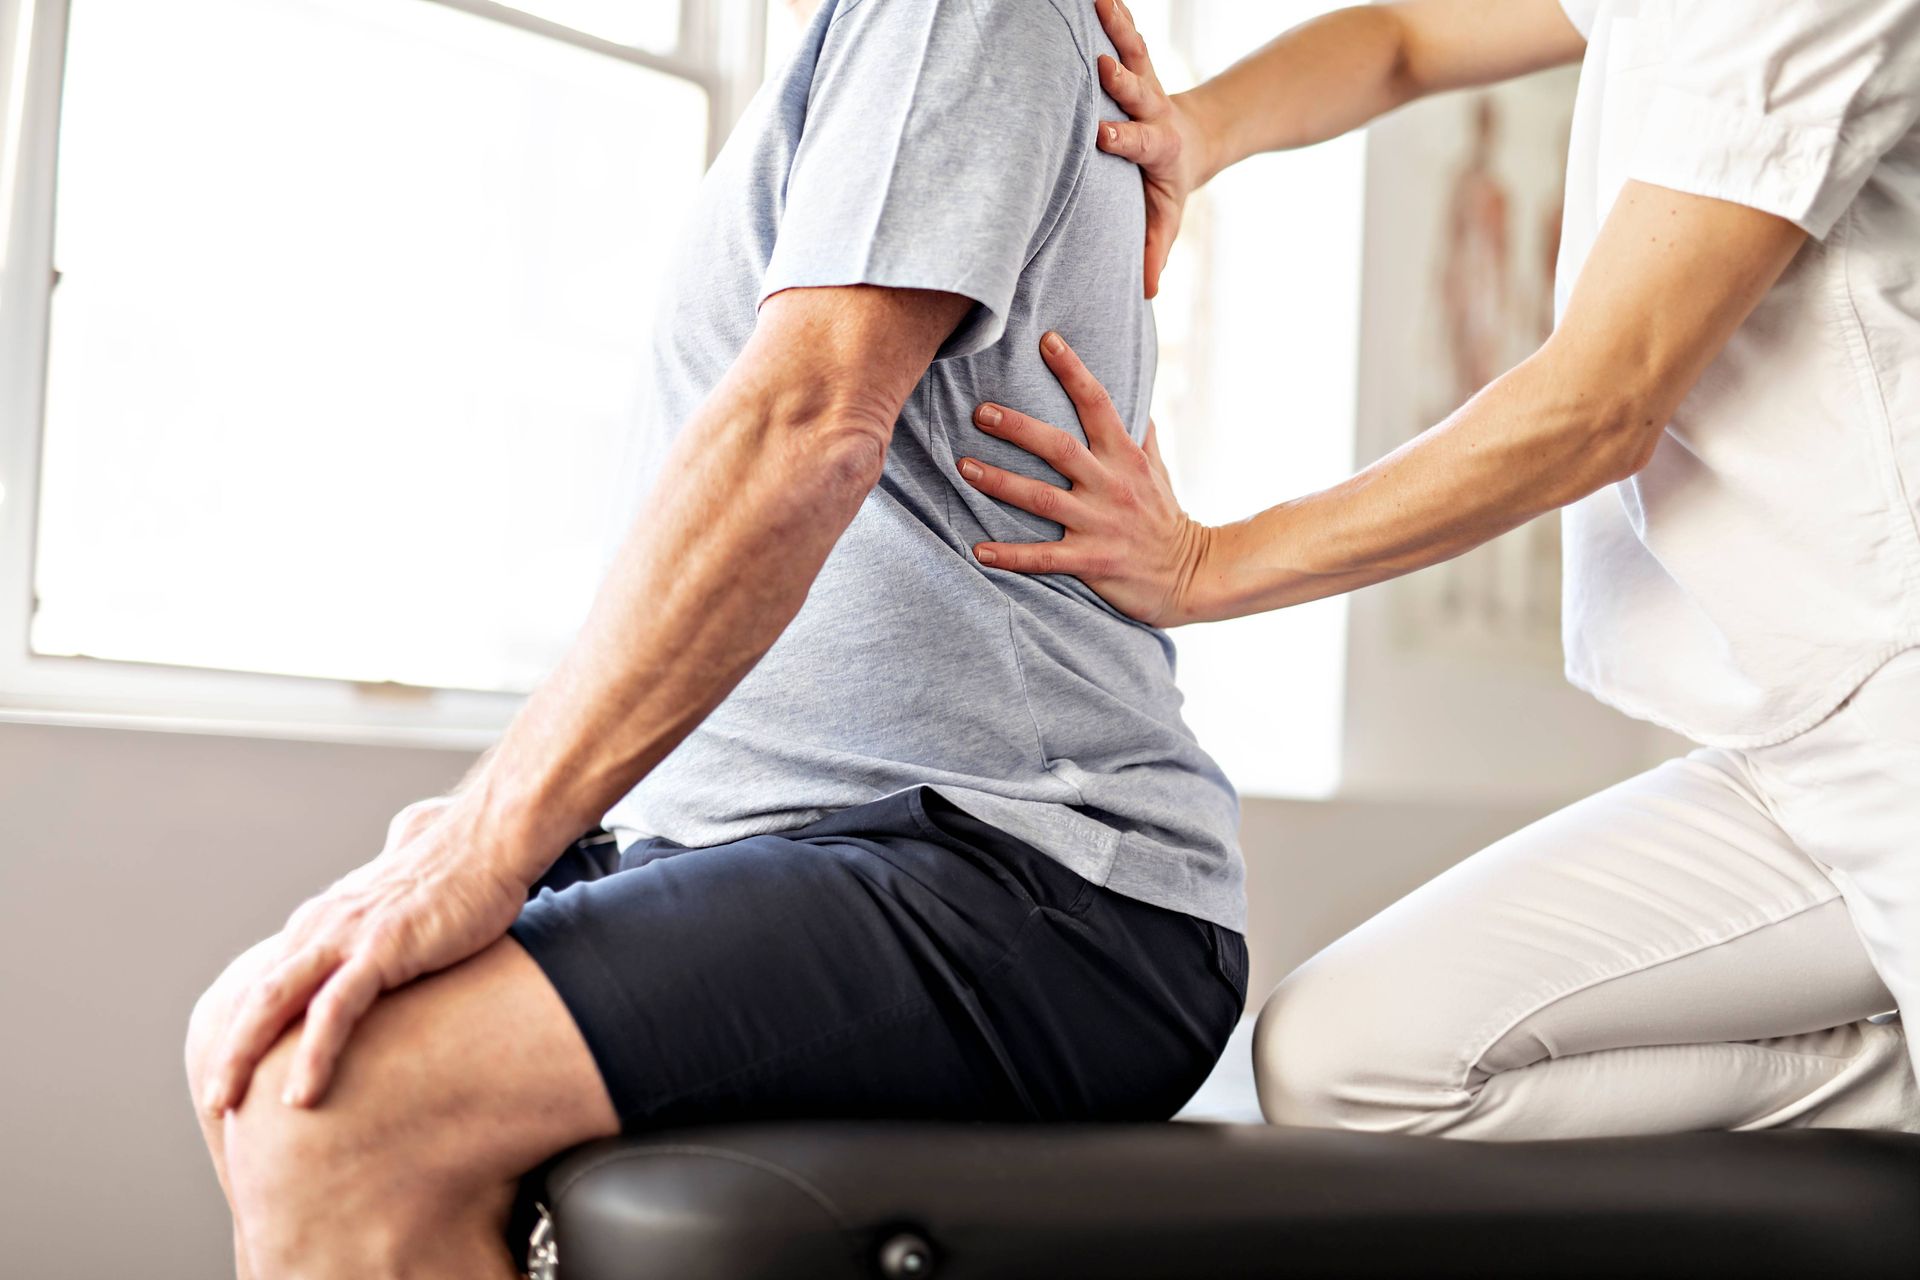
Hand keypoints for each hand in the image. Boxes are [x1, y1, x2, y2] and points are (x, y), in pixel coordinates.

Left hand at [197, 793, 531, 1113]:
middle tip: (214, 1103)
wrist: (492, 840)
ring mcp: (348, 936)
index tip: (238, 1074)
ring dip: (242, 1056)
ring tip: (227, 1106)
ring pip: (275, 1002)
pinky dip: (312, 1054)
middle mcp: (322, 925)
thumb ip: (380, 920)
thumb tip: (381, 934)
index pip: (270, 982)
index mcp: (324, 920)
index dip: (248, 1030)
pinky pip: (334, 1009)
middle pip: (257, 996)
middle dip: (229, 1051)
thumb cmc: (461, 872)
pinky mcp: (382, 948)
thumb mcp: (403, 903)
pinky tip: (301, 1097)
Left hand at [960, 332, 1212, 627]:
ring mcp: (1100, 523)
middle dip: (1017, 428)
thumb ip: (1140, 434)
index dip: (1073, 370)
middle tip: (979, 412)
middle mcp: (1112, 485)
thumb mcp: (1158, 469)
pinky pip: (1044, 558)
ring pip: (1042, 499)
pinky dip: (1010, 554)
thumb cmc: (1165, 517)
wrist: (1189, 575)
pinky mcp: (1092, 561)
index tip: (1046, 340)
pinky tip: (978, 550)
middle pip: (1058, 447)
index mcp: (1126, 456)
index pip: (1098, 403)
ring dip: (1000, 482)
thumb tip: (1134, 394)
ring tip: (964, 467)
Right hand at [1095, 0, 1212, 297]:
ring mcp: (1144, 80)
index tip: (1102, 135)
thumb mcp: (1166, 217)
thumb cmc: (1168, 184)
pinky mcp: (1135, 61)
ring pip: (1133, 49)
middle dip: (1121, 79)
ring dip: (1118, 25)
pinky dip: (1112, 10)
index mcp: (1158, 145)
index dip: (1123, 138)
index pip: (1138, 141)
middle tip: (1103, 66)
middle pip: (1137, 90)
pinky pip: (1124, 31)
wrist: (1196, 139)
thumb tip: (1147, 293)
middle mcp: (1150, 107)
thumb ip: (1154, 249)